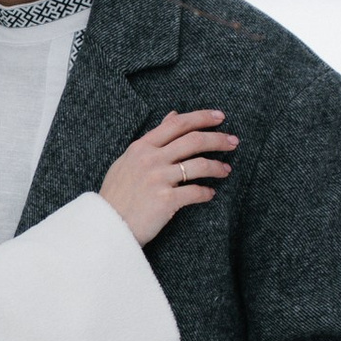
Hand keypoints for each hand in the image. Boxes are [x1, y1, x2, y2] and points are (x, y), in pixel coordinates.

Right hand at [100, 108, 236, 244]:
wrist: (106, 225)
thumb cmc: (117, 193)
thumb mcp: (129, 159)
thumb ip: (153, 139)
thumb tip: (173, 115)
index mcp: (142, 147)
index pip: (177, 124)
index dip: (201, 117)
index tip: (219, 117)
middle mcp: (151, 159)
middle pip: (193, 140)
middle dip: (218, 139)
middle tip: (233, 141)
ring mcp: (158, 179)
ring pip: (199, 165)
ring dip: (217, 166)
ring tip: (226, 170)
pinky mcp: (166, 200)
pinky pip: (195, 192)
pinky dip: (206, 193)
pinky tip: (210, 194)